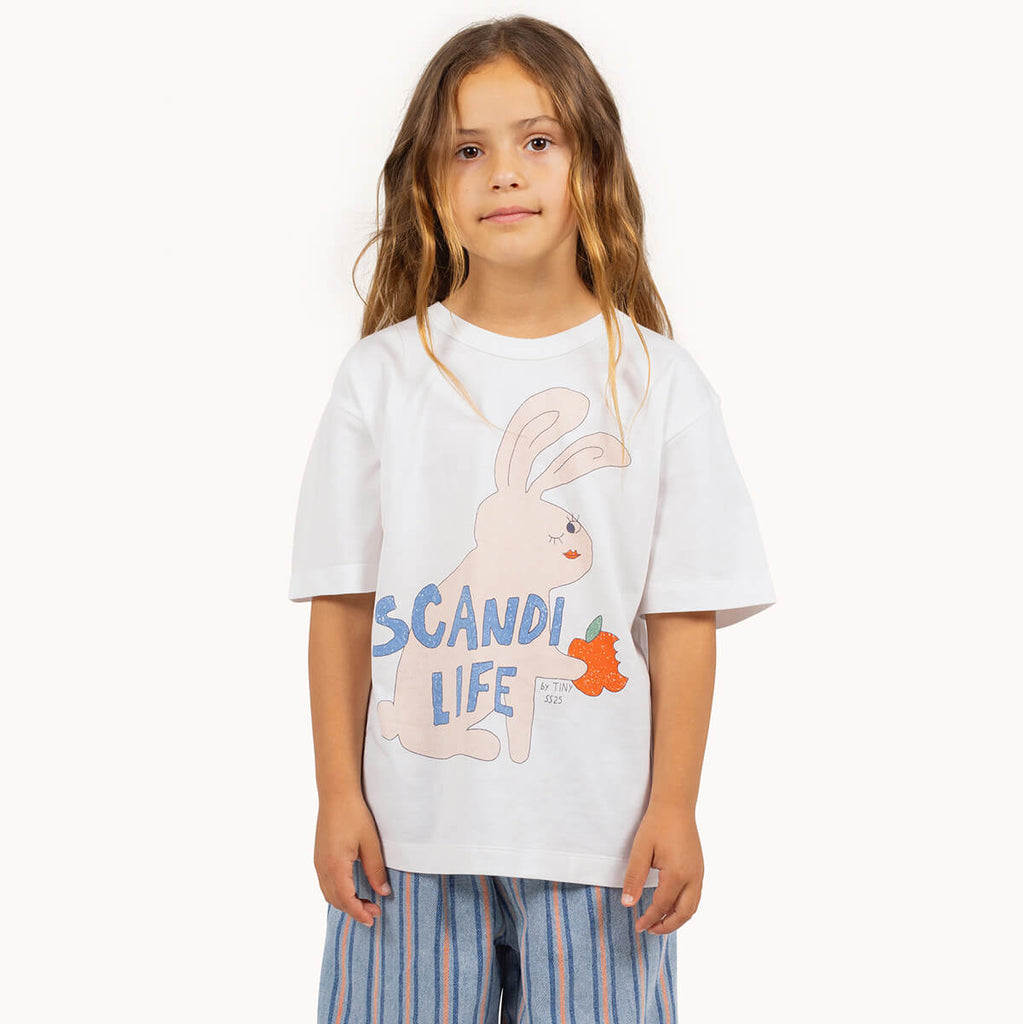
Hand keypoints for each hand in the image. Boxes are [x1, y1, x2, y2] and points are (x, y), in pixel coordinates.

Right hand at [314, 793, 392, 927]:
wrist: (336, 794)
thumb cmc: (354, 815)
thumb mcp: (370, 843)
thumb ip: (376, 870)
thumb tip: (382, 892)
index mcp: (335, 866)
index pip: (346, 900)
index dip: (359, 912)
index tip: (373, 918)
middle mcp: (322, 868)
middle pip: (336, 900)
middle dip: (354, 910)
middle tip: (374, 912)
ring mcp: (318, 862)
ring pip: (328, 893)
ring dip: (345, 902)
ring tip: (364, 902)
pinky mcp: (319, 856)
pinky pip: (325, 883)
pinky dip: (337, 892)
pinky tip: (349, 889)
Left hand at [620, 803, 703, 934]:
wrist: (676, 805)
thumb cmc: (657, 824)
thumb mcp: (640, 850)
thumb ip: (634, 878)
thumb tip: (628, 904)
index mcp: (677, 874)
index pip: (662, 905)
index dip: (649, 918)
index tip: (637, 926)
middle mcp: (693, 878)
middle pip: (683, 914)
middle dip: (666, 925)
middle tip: (649, 929)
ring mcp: (699, 873)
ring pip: (692, 907)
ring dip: (677, 918)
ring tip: (659, 921)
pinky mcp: (699, 868)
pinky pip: (695, 896)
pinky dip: (684, 908)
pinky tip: (671, 906)